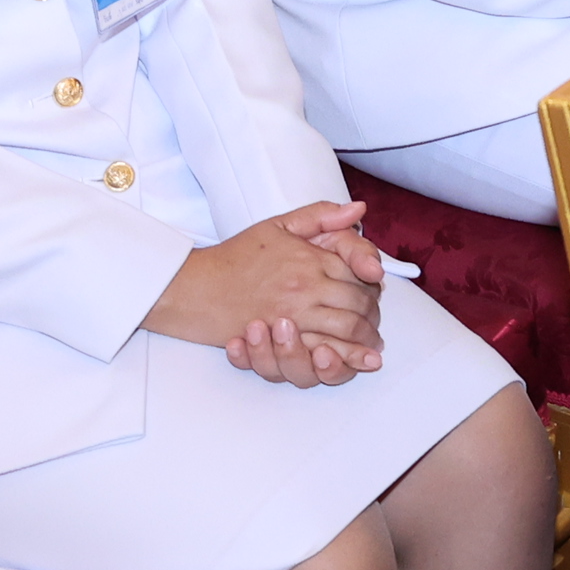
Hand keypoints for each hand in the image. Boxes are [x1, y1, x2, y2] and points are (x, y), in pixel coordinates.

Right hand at [146, 202, 383, 370]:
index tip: (374, 286)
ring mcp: (294, 316)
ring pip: (346, 330)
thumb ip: (321, 215)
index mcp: (309, 258)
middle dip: (372, 313)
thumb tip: (359, 209)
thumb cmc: (236, 256)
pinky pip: (321, 353)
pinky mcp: (280, 342)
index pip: (359, 271)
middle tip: (374, 318)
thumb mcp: (279, 226)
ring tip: (370, 342)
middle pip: (359, 303)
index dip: (372, 281)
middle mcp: (305, 287)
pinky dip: (344, 358)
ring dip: (364, 337)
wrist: (196, 288)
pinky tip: (355, 360)